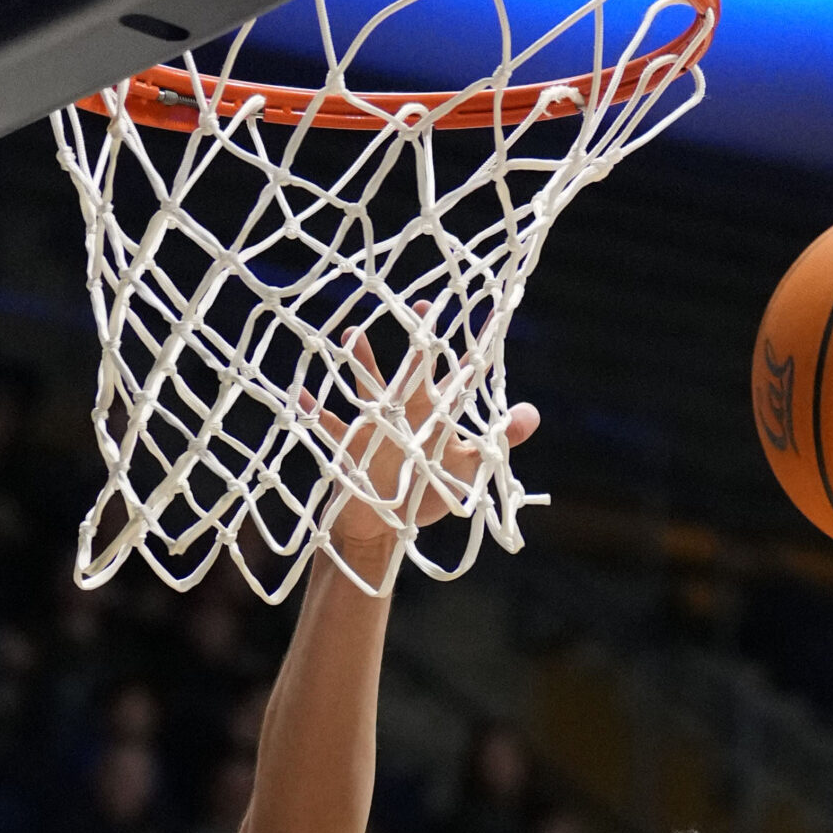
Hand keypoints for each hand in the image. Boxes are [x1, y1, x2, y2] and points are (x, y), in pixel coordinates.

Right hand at [301, 312, 539, 548]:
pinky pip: (329, 426)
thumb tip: (533, 413)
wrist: (384, 524)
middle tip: (426, 307)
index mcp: (437, 417)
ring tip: (352, 334)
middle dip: (420, 343)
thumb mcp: (466, 468)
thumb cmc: (426, 492)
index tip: (492, 317)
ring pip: (369, 389)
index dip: (476, 353)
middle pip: (415, 372)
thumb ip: (499, 441)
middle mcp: (407, 412)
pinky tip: (300, 395)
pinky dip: (314, 412)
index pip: (462, 379)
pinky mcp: (351, 446)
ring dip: (361, 364)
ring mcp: (377, 426)